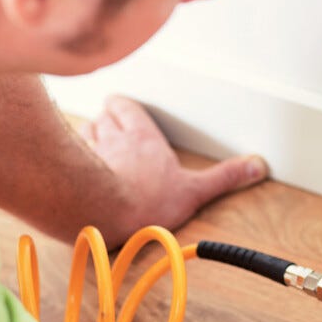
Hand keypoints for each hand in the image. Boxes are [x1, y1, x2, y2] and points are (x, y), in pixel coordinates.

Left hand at [81, 95, 266, 234]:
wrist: (101, 215)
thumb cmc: (145, 202)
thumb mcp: (194, 190)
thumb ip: (224, 177)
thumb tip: (255, 167)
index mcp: (142, 136)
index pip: (124, 106)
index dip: (122, 108)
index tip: (123, 111)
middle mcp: (112, 138)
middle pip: (102, 117)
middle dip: (105, 122)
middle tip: (110, 129)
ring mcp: (87, 153)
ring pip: (83, 133)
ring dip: (87, 138)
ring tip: (93, 147)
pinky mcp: (70, 171)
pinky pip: (66, 155)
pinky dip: (69, 158)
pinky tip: (73, 168)